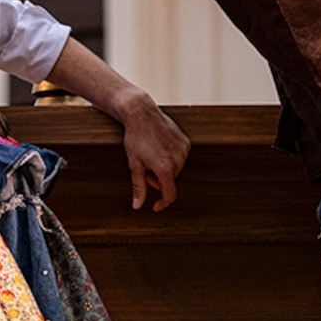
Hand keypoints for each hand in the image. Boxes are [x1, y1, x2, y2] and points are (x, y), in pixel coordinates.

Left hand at [115, 92, 188, 211]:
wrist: (141, 113)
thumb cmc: (135, 138)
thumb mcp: (134, 164)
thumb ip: (138, 187)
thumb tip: (137, 206)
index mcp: (165, 168)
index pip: (170, 194)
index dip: (163, 203)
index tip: (156, 206)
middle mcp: (178, 160)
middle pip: (169, 180)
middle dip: (157, 178)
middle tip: (144, 166)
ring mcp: (183, 150)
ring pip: (175, 169)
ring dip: (163, 168)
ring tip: (151, 154)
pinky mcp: (186, 141)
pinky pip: (179, 157)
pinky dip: (170, 157)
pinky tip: (159, 146)